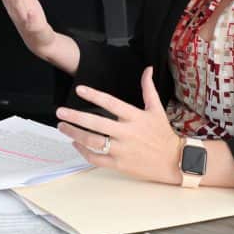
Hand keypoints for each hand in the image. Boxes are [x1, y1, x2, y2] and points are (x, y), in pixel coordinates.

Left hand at [55, 67, 182, 184]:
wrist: (174, 162)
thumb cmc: (163, 134)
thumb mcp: (157, 109)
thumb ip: (148, 89)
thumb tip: (148, 69)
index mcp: (135, 117)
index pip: (111, 103)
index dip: (94, 95)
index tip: (79, 89)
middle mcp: (127, 133)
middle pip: (96, 124)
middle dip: (75, 117)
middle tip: (60, 112)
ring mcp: (122, 150)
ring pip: (93, 142)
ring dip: (74, 134)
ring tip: (62, 127)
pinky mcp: (119, 165)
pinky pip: (96, 158)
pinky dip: (83, 151)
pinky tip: (75, 143)